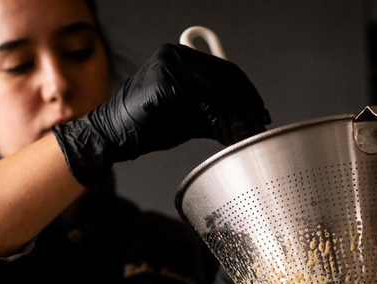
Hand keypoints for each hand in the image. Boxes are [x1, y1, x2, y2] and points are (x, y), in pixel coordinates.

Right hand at [52, 43, 270, 185]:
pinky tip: (228, 136)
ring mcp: (171, 64)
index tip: (260, 112)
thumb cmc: (149, 126)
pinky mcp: (169, 80)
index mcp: (180, 57)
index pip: (225, 69)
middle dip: (247, 106)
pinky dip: (221, 120)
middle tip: (259, 126)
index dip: (247, 92)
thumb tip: (245, 120)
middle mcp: (176, 54)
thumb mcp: (190, 116)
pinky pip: (206, 101)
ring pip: (219, 90)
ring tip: (246, 136)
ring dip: (237, 117)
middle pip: (226, 77)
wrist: (116, 135)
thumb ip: (214, 112)